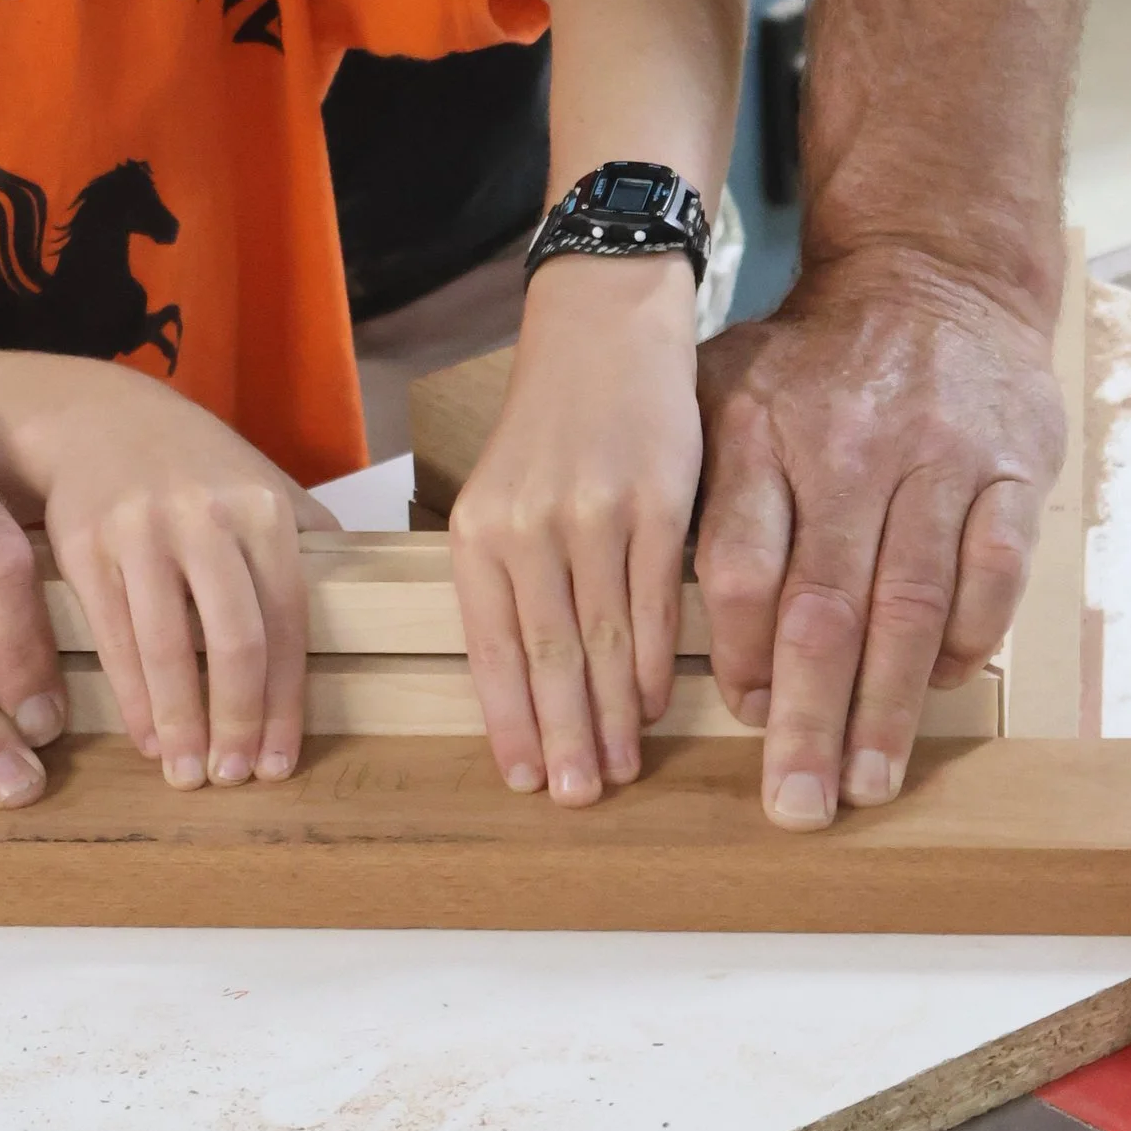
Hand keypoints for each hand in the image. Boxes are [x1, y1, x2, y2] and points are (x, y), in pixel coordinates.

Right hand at [7, 361, 324, 788]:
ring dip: (180, 722)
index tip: (283, 760)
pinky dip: (133, 696)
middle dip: (238, 720)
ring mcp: (141, 530)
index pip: (287, 621)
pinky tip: (146, 735)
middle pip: (233, 640)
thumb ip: (311, 537)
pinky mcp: (86, 546)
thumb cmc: (193, 465)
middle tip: (237, 776)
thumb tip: (373, 595)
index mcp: (262, 509)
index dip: (287, 701)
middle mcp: (205, 517)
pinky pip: (114, 637)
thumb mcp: (261, 481)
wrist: (96, 416)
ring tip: (188, 772)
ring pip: (167, 646)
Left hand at [448, 256, 702, 801]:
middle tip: (580, 798)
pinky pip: (654, 601)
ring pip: (601, 639)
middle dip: (564, 738)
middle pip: (547, 658)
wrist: (601, 332)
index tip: (526, 780)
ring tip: (621, 769)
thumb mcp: (501, 496)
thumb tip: (524, 686)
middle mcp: (526, 528)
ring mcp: (591, 515)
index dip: (509, 722)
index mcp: (476, 534)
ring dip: (612, 715)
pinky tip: (654, 703)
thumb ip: (506, 580)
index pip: (491, 650)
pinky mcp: (654, 501)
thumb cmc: (549, 427)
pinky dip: (654, 662)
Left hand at [694, 249, 1061, 825]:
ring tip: (870, 783)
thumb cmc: (810, 364)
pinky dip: (969, 641)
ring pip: (911, 605)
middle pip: (823, 607)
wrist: (932, 277)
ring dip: (890, 708)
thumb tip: (652, 618)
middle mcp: (847, 445)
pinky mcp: (1012, 469)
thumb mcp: (722, 391)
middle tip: (797, 805)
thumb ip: (692, 490)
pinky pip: (992, 575)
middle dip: (808, 719)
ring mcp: (937, 458)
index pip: (741, 566)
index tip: (742, 719)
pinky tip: (942, 688)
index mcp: (759, 429)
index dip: (740, 655)